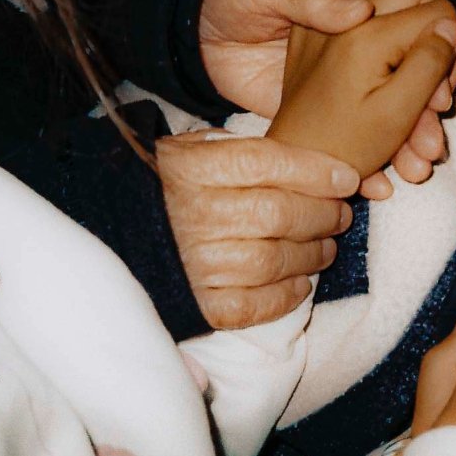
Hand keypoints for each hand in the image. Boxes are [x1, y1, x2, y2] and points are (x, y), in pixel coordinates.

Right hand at [157, 131, 358, 329]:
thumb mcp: (192, 150)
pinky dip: (283, 297)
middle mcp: (192, 215)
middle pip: (277, 214)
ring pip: (271, 260)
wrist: (109, 228)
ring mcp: (193, 263)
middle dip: (322, 215)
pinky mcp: (195, 303)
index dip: (314, 171)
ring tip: (325, 248)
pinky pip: (251, 305)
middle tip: (340, 215)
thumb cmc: (163, 185)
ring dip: (311, 256)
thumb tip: (312, 163)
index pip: (265, 163)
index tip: (346, 178)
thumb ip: (242, 151)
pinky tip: (299, 286)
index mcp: (191, 169)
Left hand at [199, 0, 455, 197]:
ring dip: (410, 139)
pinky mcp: (332, 98)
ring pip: (396, 104)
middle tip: (430, 144)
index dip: (437, 58)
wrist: (196, 28)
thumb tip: (362, 10)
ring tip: (415, 168)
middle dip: (428, 112)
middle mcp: (366, 30)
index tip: (438, 95)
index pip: (421, 21)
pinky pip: (365, 129)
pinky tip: (382, 182)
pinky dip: (377, 155)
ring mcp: (351, 69)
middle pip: (417, 71)